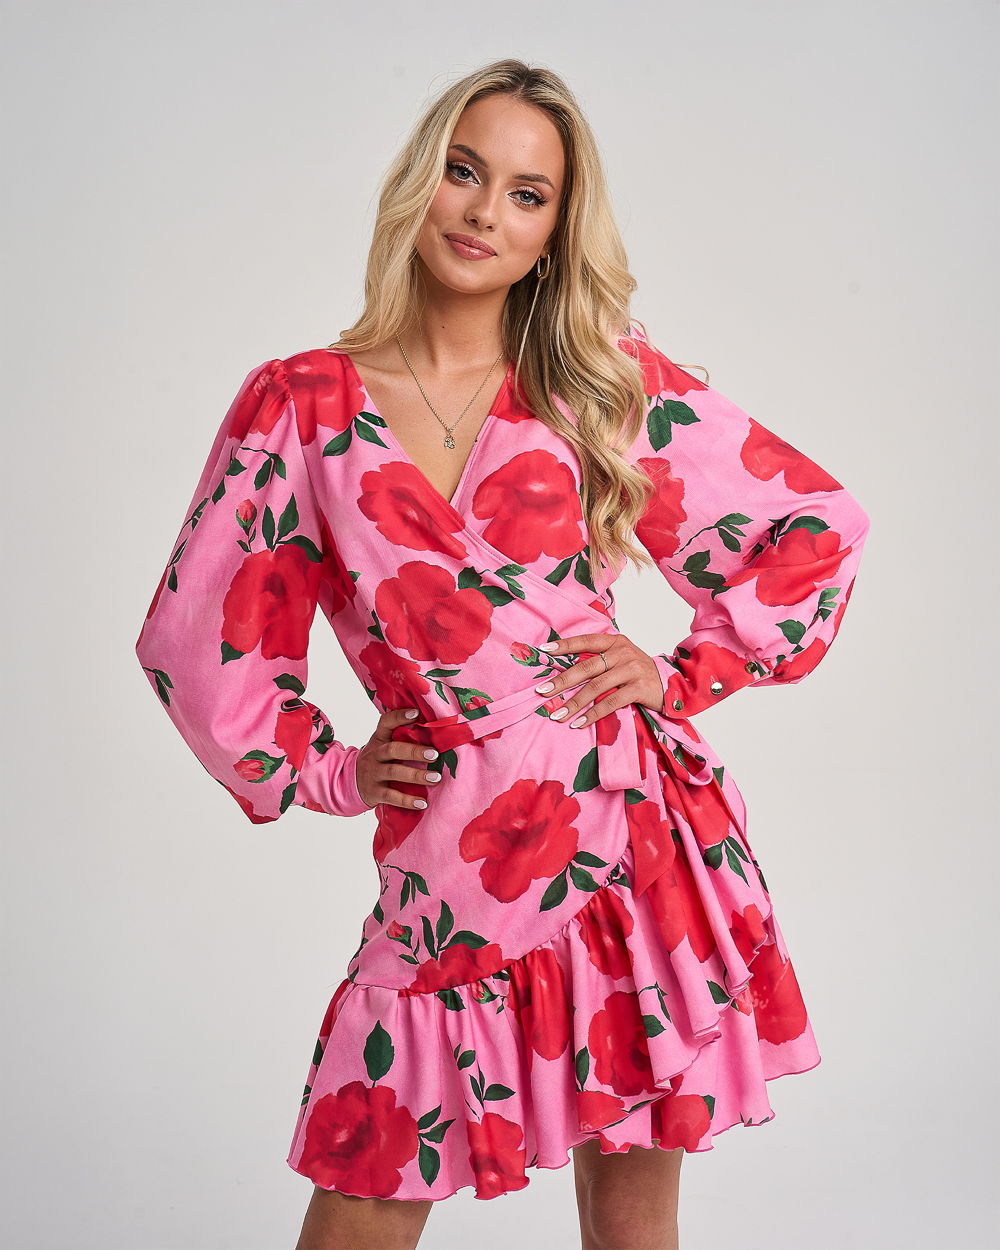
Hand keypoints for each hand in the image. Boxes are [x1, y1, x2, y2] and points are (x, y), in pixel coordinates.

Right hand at [355, 707, 441, 809]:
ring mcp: (373, 773)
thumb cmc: (377, 761)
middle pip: (393, 749)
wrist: (349, 782)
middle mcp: (375, 754)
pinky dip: (407, 800)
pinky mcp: (374, 792)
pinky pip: (391, 796)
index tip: (416, 713)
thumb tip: (433, 732)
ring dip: (416, 775)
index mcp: (378, 739)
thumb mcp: (381, 745)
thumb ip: (399, 738)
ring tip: (435, 778)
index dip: (399, 717)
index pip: (386, 723)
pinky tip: (422, 803)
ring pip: (394, 772)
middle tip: (434, 754)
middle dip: (414, 751)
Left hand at [531, 632, 664, 728]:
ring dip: (574, 703)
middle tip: (543, 692)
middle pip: (586, 667)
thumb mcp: (621, 659)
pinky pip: (610, 702)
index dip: (564, 645)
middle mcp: (623, 651)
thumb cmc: (639, 673)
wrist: (673, 684)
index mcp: (615, 641)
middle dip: (562, 681)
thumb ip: (599, 660)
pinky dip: (592, 715)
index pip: (585, 640)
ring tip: (557, 715)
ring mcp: (632, 669)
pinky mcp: (639, 688)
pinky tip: (579, 723)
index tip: (544, 650)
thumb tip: (565, 672)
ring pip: (596, 687)